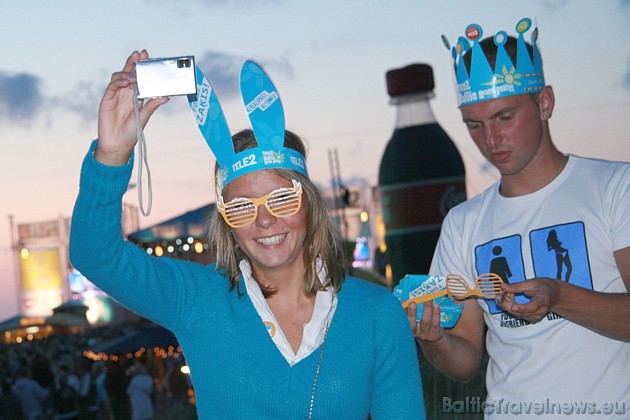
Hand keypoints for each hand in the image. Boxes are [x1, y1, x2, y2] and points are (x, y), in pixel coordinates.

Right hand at [96, 50, 168, 164]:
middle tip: (140, 54)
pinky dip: (118, 82)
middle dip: (134, 63)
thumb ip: (152, 106)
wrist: (117, 145)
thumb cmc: (131, 133)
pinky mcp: (107, 100)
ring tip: (134, 75)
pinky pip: (111, 86)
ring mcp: (115, 95)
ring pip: (119, 77)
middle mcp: (125, 93)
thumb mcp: (144, 117)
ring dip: (126, 73)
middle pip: (128, 73)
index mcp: (136, 96)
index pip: (139, 78)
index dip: (142, 67)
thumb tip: (166, 97)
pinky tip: (125, 81)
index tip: (148, 56)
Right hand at [406, 301, 444, 342]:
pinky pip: (435, 323)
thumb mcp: (412, 319)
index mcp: (407, 329)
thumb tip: (403, 301)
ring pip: (426, 322)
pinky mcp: (435, 334)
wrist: (433, 338)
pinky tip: (436, 305)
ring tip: (428, 299)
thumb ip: (407, 310)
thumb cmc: (420, 324)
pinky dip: (436, 313)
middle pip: (413, 324)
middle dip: (412, 313)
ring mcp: (426, 334)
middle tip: (412, 303)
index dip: (403, 313)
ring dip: (427, 309)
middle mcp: (415, 333)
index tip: (403, 304)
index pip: (403, 322)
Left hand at [495, 278, 560, 322]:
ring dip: (508, 305)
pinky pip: (518, 315)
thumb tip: (502, 286)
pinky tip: (510, 299)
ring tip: (507, 293)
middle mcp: (540, 311)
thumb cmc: (544, 286)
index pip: (532, 306)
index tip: (513, 307)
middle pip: (521, 312)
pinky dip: (511, 308)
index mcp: (542, 300)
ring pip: (517, 314)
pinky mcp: (532, 319)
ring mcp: (536, 317)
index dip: (522, 308)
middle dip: (507, 303)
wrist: (555, 295)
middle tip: (500, 293)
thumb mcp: (532, 282)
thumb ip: (517, 286)